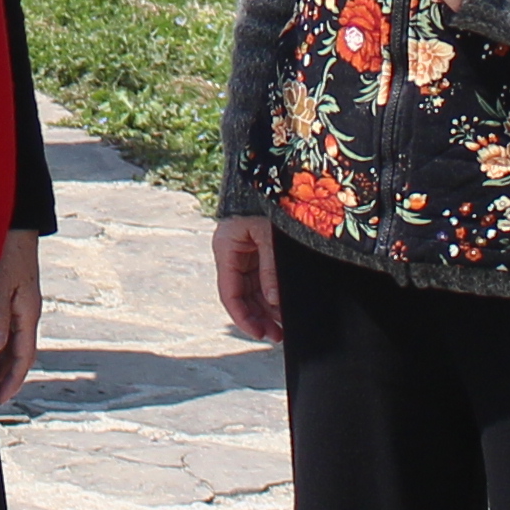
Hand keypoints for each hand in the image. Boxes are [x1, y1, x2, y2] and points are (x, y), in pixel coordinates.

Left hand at [0, 238, 44, 404]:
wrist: (14, 224)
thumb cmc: (9, 251)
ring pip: (12, 344)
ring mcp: (20, 305)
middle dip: (5, 378)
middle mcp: (26, 313)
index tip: (1, 399)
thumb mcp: (1, 285)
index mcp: (28, 313)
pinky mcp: (11, 296)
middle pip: (18, 355)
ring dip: (0, 364)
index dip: (13, 380)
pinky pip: (5, 329)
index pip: (23, 356)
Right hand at [212, 214, 282, 344]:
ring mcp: (245, 252)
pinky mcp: (259, 250)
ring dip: (267, 309)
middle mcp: (232, 253)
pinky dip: (272, 294)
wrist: (275, 173)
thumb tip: (275, 303)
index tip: (259, 334)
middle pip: (242, 295)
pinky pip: (263, 279)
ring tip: (283, 327)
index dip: (243, 317)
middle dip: (259, 317)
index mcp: (226, 248)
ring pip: (253, 290)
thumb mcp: (270, 238)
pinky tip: (283, 309)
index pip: (230, 293)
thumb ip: (271, 271)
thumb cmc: (269, 201)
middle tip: (277, 336)